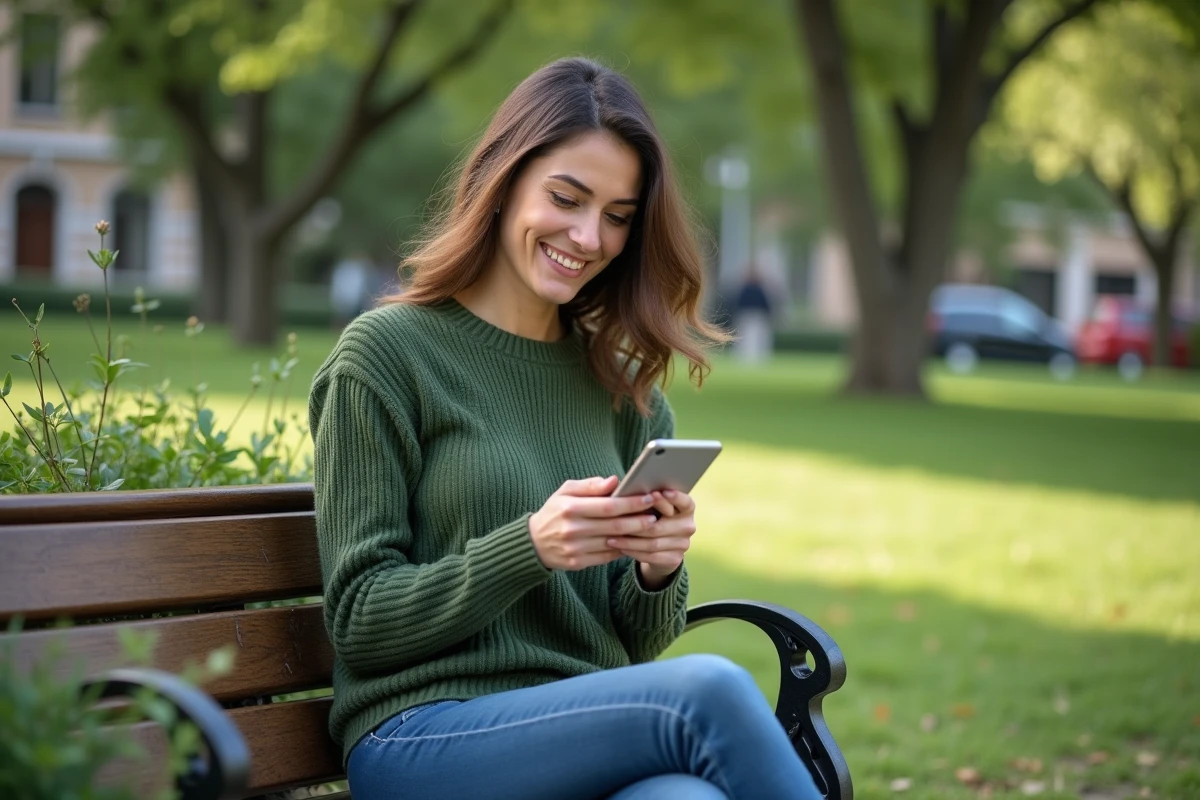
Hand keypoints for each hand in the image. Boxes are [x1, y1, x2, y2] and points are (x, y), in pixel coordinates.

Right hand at [529, 476, 658, 570]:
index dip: (631, 503)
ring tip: (648, 528)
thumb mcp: (565, 492)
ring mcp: (575, 548)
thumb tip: (614, 481)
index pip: (608, 506)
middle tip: (655, 516)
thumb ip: (590, 486)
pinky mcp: (577, 562)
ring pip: (613, 542)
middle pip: (615, 526)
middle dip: (639, 521)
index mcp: (570, 508)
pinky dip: (622, 548)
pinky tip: (632, 541)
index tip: (648, 498)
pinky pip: (607, 556)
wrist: (532, 543)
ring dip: (634, 536)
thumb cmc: (554, 512)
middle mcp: (573, 529)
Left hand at [606, 490, 695, 588]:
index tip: (656, 493)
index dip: (673, 497)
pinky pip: (651, 556)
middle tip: (617, 520)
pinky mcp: (675, 559)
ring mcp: (683, 544)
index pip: (685, 502)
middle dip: (636, 524)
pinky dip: (633, 552)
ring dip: (630, 541)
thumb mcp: (651, 505)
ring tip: (611, 538)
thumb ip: (644, 495)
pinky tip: (620, 548)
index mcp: (687, 508)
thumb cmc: (651, 516)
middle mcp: (688, 526)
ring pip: (653, 543)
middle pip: (660, 526)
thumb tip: (618, 483)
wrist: (661, 547)